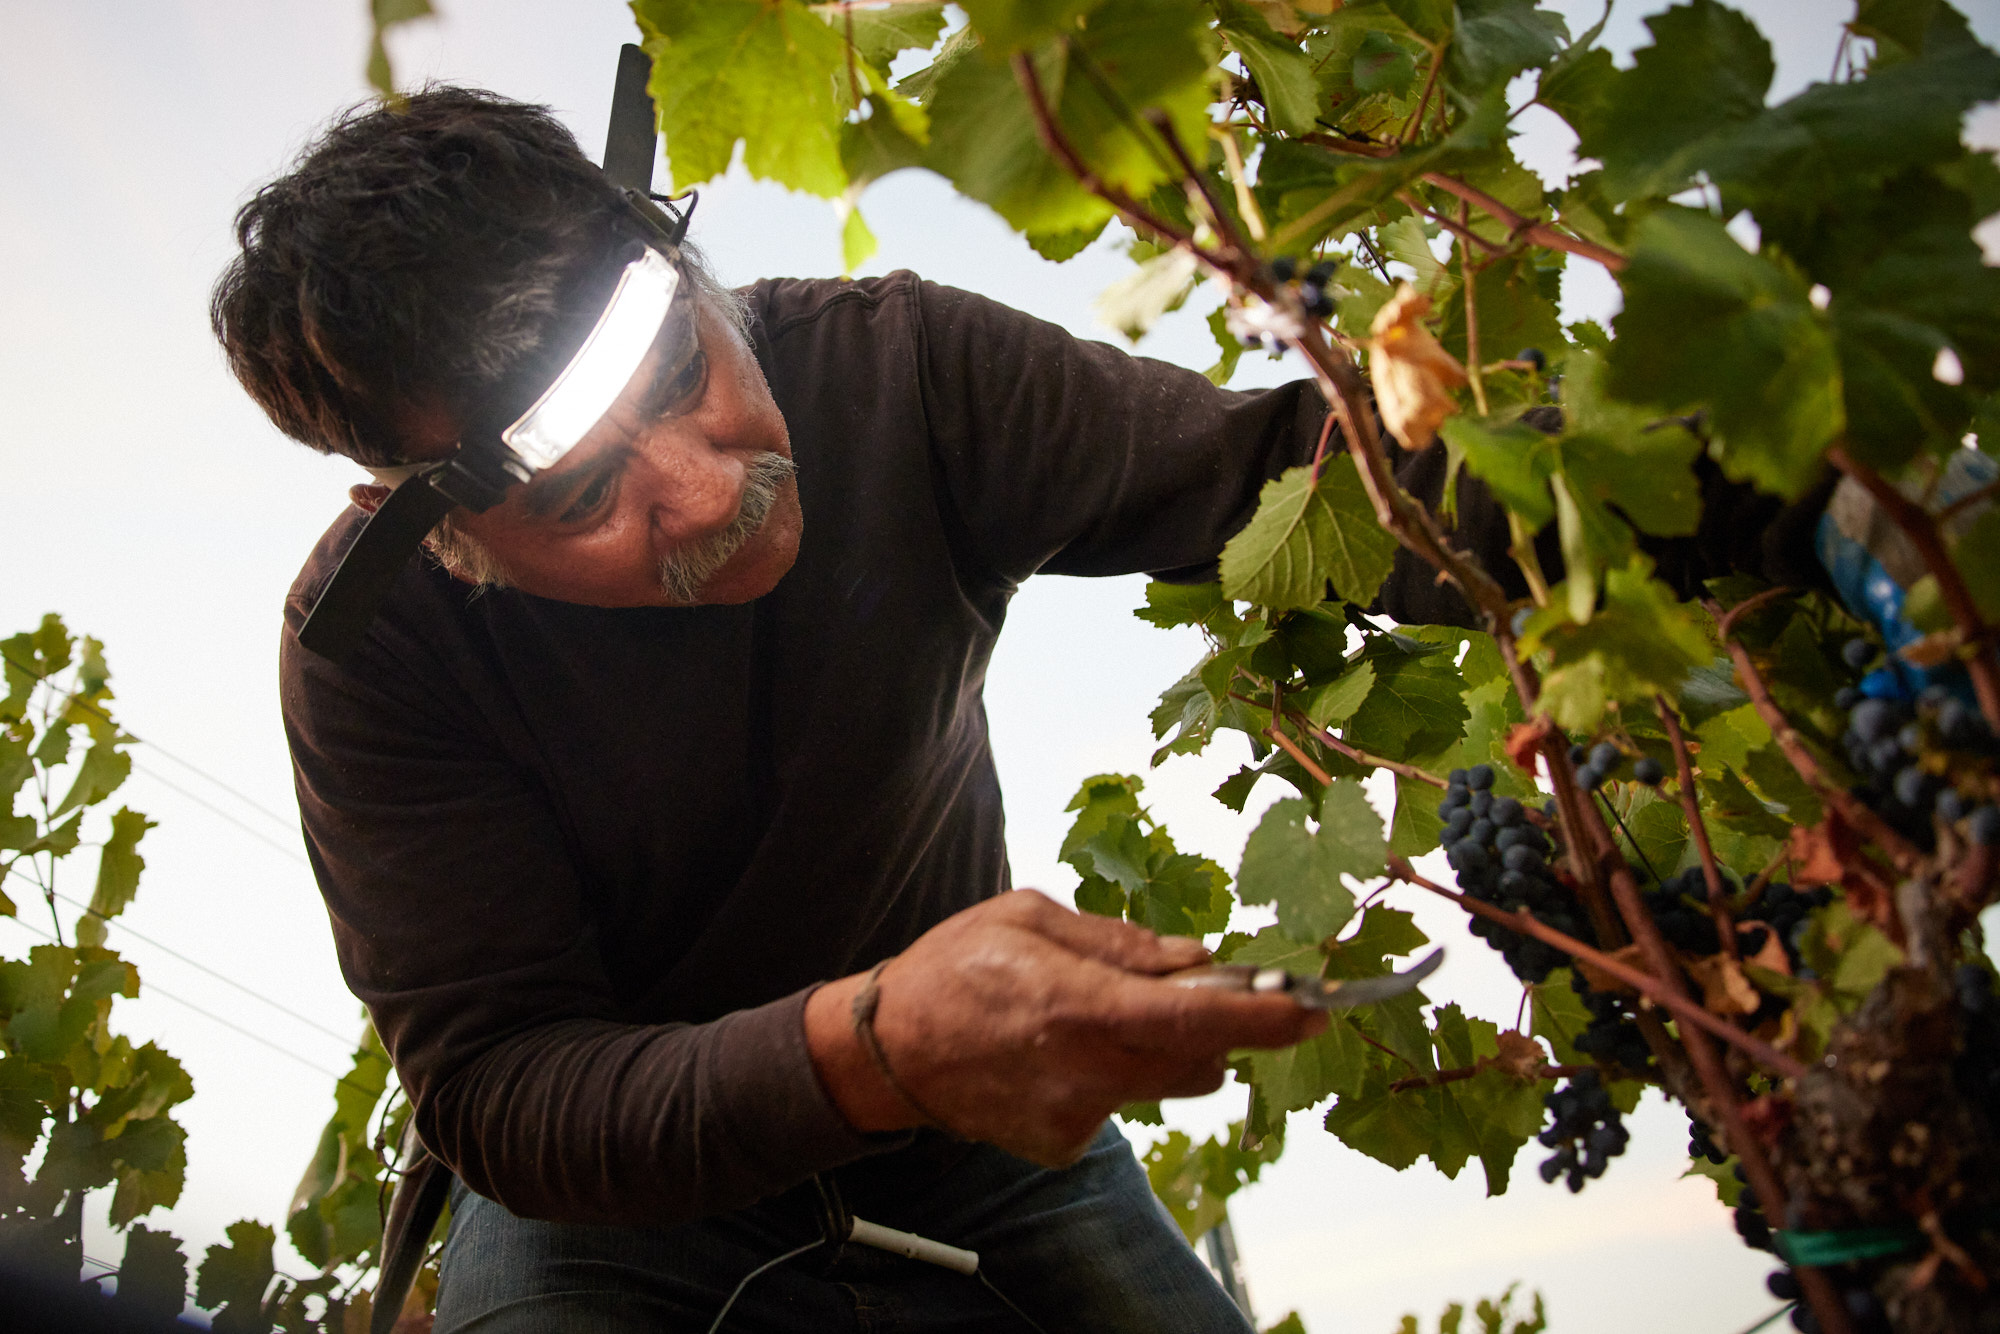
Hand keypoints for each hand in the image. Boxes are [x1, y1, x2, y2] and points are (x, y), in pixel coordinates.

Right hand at [804, 890, 1326, 1166]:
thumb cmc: (953, 969)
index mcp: (1078, 1004)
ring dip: (1160, 1046)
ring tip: (1093, 1014)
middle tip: (1182, 983)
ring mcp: (1076, 1116)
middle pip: (1201, 1056)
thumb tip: (1192, 956)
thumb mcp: (1030, 919)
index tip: (1315, 1007)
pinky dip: (1111, 1073)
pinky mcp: (1064, 1144)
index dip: (1265, 1015)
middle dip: (1215, 1021)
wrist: (886, 1053)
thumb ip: (1118, 941)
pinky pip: (1122, 1102)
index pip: (1196, 1017)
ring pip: (1167, 1081)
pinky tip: (1055, 1052)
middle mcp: (1085, 1070)